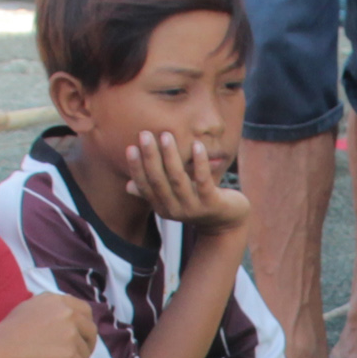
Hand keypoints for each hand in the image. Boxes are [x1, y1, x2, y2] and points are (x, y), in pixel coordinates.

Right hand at [0, 292, 98, 357]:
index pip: (85, 310)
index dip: (85, 326)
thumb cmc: (8, 331)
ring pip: (85, 352)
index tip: (81, 338)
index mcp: (58, 301)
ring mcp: (71, 333)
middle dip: (87, 345)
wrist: (0, 349)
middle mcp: (68, 313)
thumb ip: (50, 307)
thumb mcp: (29, 307)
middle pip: (91, 331)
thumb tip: (65, 312)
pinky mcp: (70, 354)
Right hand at [125, 127, 247, 229]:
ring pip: (178, 179)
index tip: (130, 147)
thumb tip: (128, 185)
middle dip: (150, 156)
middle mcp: (174, 210)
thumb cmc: (198, 204)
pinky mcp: (212, 203)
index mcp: (162, 207)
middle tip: (145, 134)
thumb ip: (154, 191)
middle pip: (158, 181)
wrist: (227, 223)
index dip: (136, 168)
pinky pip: (203, 180)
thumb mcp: (174, 199)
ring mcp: (193, 208)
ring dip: (171, 156)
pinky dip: (199, 162)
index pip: (145, 186)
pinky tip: (196, 145)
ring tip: (166, 135)